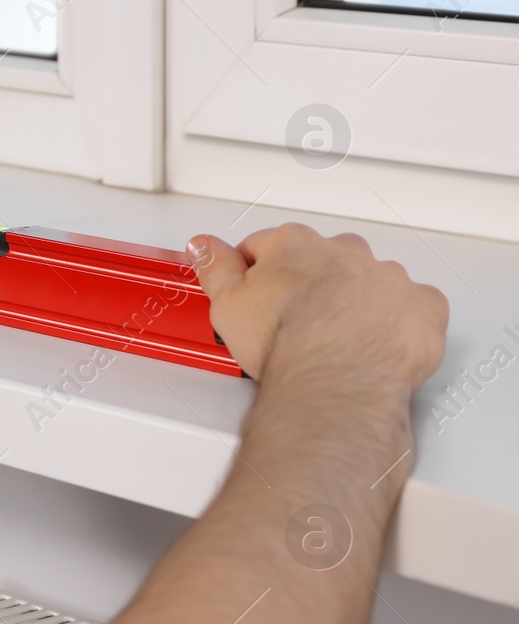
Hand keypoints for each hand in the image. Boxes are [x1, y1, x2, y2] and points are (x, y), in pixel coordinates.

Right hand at [188, 224, 447, 388]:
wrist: (338, 378)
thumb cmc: (288, 342)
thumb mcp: (226, 304)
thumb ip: (214, 268)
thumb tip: (203, 245)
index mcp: (294, 245)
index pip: (265, 245)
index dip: (253, 272)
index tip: (252, 295)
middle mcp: (344, 252)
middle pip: (320, 259)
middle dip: (308, 284)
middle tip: (292, 322)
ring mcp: (386, 276)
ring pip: (367, 279)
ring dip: (354, 299)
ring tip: (334, 339)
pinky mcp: (420, 305)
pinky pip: (412, 304)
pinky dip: (397, 319)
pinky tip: (376, 341)